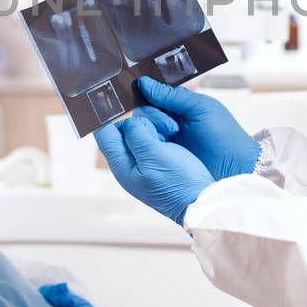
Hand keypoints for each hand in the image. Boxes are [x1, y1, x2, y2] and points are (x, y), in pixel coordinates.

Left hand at [95, 116, 214, 224]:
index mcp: (122, 166)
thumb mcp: (154, 155)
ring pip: (141, 131)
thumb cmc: (178, 183)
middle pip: (124, 130)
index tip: (126, 106)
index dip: (111, 118)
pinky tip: (173, 136)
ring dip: (155, 126)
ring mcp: (144, 162)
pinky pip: (153, 138)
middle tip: (163, 126)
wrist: (201, 200)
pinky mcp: (157, 160)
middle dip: (142, 121)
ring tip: (171, 131)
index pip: (104, 135)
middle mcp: (129, 164)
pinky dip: (162, 132)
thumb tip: (129, 124)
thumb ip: (136, 136)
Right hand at [136, 77, 258, 179]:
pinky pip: (145, 145)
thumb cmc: (223, 133)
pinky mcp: (162, 154)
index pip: (153, 93)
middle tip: (171, 127)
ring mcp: (164, 137)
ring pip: (143, 127)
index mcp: (178, 103)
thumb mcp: (199, 108)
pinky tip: (154, 144)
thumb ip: (171, 96)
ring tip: (171, 135)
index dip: (145, 94)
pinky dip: (145, 143)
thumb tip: (143, 83)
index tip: (138, 96)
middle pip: (145, 110)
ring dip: (151, 128)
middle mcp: (168, 119)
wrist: (233, 166)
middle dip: (152, 115)